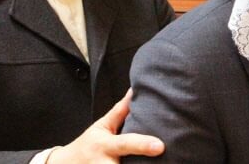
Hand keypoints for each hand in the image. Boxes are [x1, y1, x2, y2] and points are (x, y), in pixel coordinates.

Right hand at [48, 89, 164, 162]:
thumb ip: (120, 111)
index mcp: (105, 145)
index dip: (143, 145)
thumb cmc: (88, 145)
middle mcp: (105, 163)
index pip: (126, 144)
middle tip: (160, 155)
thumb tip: (134, 91)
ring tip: (158, 162)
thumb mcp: (102, 126)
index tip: (160, 146)